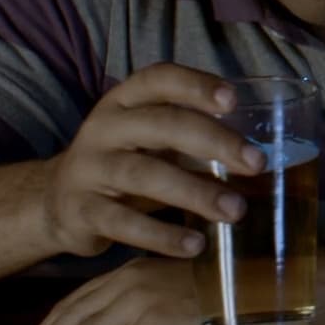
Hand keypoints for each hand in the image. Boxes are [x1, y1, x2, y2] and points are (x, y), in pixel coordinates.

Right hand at [42, 64, 264, 259]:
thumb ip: (195, 135)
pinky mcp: (80, 211)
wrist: (56, 200)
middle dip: (213, 142)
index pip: (160, 79)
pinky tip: (194, 246)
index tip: (233, 99)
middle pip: (162, 125)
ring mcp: (88, 169)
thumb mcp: (151, 137)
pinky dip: (161, 235)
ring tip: (236, 210)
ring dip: (195, 192)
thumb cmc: (126, 160)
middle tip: (256, 163)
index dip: (195, 85)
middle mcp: (104, 128)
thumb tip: (268, 153)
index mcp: (126, 100)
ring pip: (144, 175)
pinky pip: (123, 223)